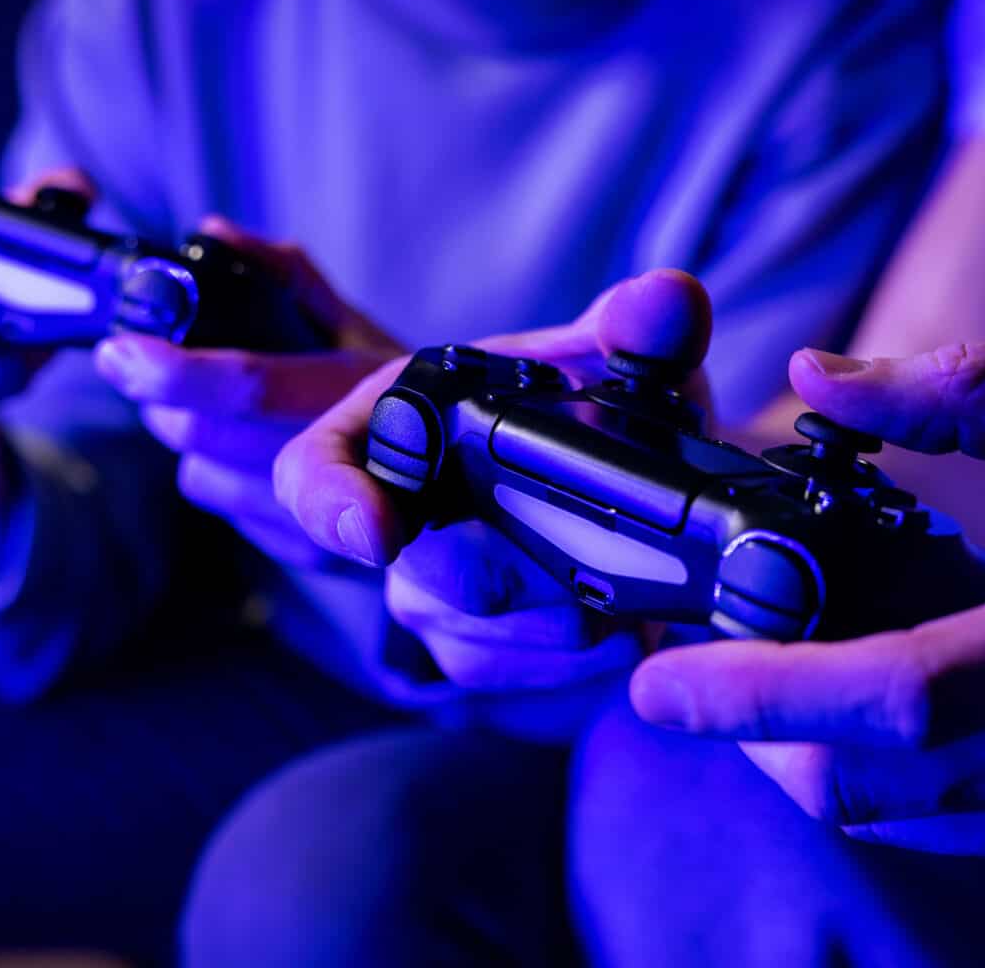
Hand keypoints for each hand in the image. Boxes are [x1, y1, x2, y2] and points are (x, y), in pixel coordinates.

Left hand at [93, 218, 400, 567]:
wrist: (461, 483)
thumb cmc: (403, 394)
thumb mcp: (354, 326)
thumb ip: (285, 276)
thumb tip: (214, 234)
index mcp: (352, 387)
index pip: (250, 384)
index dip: (178, 371)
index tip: (122, 351)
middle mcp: (341, 457)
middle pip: (203, 434)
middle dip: (167, 399)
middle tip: (158, 369)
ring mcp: (324, 517)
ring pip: (200, 473)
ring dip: (192, 439)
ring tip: (217, 412)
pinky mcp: (308, 554)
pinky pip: (223, 506)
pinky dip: (218, 475)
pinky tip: (249, 456)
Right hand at [275, 269, 713, 690]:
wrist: (622, 477)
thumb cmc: (589, 408)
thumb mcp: (614, 361)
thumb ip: (634, 327)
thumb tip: (668, 301)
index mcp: (400, 427)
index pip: (315, 473)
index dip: (330, 505)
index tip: (379, 532)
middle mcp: (395, 522)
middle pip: (433, 579)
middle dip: (526, 574)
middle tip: (603, 561)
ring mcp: (428, 599)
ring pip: (479, 643)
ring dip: (567, 625)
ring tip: (630, 590)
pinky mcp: (473, 658)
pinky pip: (514, 683)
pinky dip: (581, 664)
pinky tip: (627, 628)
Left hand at [630, 343, 984, 907]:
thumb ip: (969, 396)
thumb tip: (816, 380)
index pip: (883, 703)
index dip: (751, 699)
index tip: (658, 684)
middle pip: (855, 783)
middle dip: (757, 731)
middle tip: (711, 666)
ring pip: (895, 822)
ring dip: (818, 755)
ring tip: (798, 673)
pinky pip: (956, 840)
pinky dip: (899, 782)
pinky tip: (902, 713)